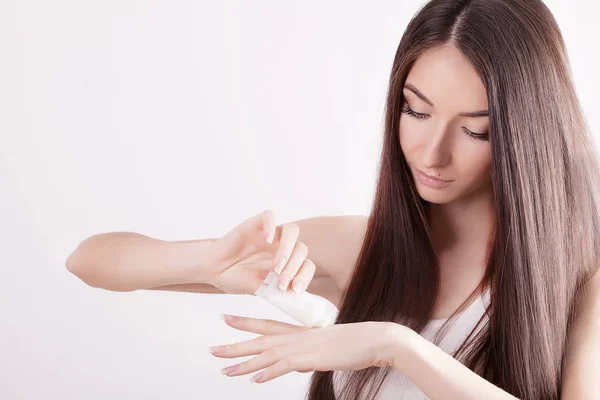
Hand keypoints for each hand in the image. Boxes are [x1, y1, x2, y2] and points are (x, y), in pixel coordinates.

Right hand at [207, 210, 315, 294]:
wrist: (214, 271)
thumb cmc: (237, 280)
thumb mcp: (259, 290)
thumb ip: (275, 291)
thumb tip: (293, 295)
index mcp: (287, 263)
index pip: (307, 265)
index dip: (304, 276)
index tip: (295, 290)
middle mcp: (282, 247)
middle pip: (301, 249)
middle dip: (294, 268)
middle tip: (281, 282)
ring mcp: (270, 235)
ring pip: (291, 231)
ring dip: (288, 249)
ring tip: (277, 266)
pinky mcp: (255, 224)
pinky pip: (269, 216)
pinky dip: (271, 226)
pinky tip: (267, 240)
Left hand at [208, 314, 400, 382]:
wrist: (373, 339)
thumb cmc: (353, 343)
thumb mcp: (325, 347)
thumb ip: (308, 354)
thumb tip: (297, 365)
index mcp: (299, 331)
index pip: (266, 324)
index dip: (245, 322)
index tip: (226, 318)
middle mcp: (296, 336)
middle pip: (259, 340)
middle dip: (234, 345)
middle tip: (212, 349)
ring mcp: (302, 347)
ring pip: (265, 354)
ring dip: (243, 363)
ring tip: (224, 369)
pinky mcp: (310, 358)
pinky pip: (283, 366)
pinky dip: (268, 372)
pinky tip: (254, 379)